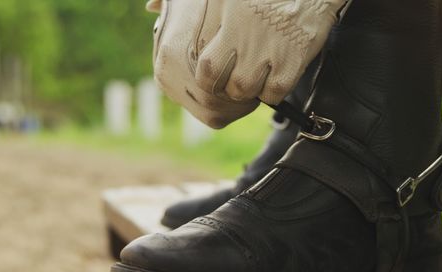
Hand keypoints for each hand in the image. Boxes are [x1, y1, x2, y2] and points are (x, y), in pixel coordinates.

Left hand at [148, 0, 346, 127]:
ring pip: (243, 90)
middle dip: (223, 88)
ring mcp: (268, 50)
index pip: (203, 65)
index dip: (204, 79)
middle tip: (232, 81)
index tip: (211, 78)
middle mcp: (244, 35)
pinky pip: (272, 93)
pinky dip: (271, 92)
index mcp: (225, 18)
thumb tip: (150, 4)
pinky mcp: (291, 62)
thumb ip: (185, 2)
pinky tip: (273, 77)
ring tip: (253, 77)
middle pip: (218, 82)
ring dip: (247, 90)